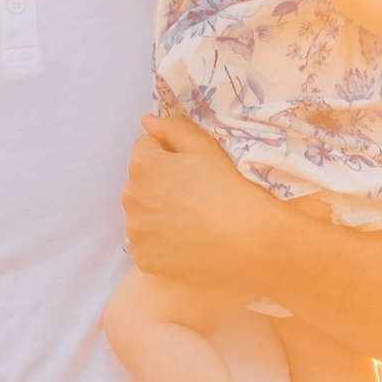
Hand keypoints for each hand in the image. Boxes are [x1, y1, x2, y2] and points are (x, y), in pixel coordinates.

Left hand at [121, 110, 283, 299]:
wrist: (251, 241)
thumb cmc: (230, 188)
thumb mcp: (205, 147)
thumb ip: (172, 128)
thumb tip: (147, 121)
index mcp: (142, 165)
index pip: (146, 147)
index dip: (170, 153)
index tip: (193, 168)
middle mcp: (130, 198)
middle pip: (140, 182)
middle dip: (160, 183)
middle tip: (195, 194)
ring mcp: (136, 232)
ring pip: (143, 214)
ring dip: (158, 212)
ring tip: (193, 219)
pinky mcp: (145, 259)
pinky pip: (148, 245)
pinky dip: (162, 243)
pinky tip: (188, 241)